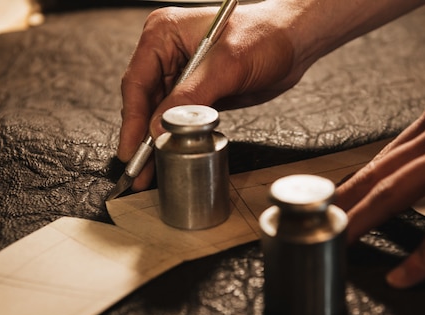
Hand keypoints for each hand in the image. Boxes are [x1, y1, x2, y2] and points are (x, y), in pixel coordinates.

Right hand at [118, 2, 304, 190]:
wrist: (293, 43)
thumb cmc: (265, 36)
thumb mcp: (226, 66)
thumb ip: (191, 97)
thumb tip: (160, 126)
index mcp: (164, 34)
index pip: (138, 82)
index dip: (133, 120)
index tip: (131, 149)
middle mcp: (167, 53)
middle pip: (143, 101)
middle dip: (141, 136)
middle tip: (138, 169)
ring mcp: (181, 74)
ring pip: (158, 113)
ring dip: (156, 141)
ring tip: (149, 171)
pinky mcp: (197, 91)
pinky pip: (178, 118)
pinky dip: (173, 137)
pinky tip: (169, 155)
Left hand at [336, 10, 424, 287]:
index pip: (383, 156)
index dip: (354, 182)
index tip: (333, 200)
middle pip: (377, 173)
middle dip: (343, 202)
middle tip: (315, 225)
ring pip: (394, 191)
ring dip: (360, 220)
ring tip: (336, 243)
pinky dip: (424, 252)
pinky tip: (405, 274)